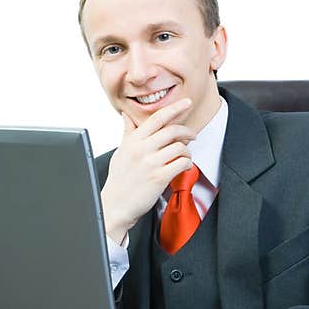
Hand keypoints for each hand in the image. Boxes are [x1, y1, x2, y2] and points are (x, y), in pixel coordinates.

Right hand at [101, 98, 196, 243]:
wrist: (115, 205)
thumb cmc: (118, 180)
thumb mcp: (120, 152)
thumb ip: (127, 133)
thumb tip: (126, 116)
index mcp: (133, 141)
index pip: (157, 118)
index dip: (175, 108)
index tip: (186, 102)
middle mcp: (142, 149)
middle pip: (172, 131)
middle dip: (187, 132)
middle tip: (192, 135)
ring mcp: (151, 163)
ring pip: (180, 147)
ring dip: (187, 151)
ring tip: (184, 156)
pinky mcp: (159, 177)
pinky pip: (182, 163)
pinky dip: (187, 164)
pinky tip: (183, 167)